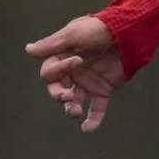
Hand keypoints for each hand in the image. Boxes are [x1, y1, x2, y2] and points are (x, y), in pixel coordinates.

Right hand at [25, 16, 123, 132]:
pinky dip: (93, 119)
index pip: (50, 71)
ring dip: (71, 108)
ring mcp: (88, 83)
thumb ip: (52, 44)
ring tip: (74, 112)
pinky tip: (88, 128)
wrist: (130, 33)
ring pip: (73, 101)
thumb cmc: (99, 29)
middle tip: (67, 97)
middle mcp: (73, 72)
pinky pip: (96, 108)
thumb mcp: (74, 33)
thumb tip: (28, 50)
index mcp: (62, 58)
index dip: (59, 69)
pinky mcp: (104, 90)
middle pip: (56, 89)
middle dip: (58, 95)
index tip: (78, 60)